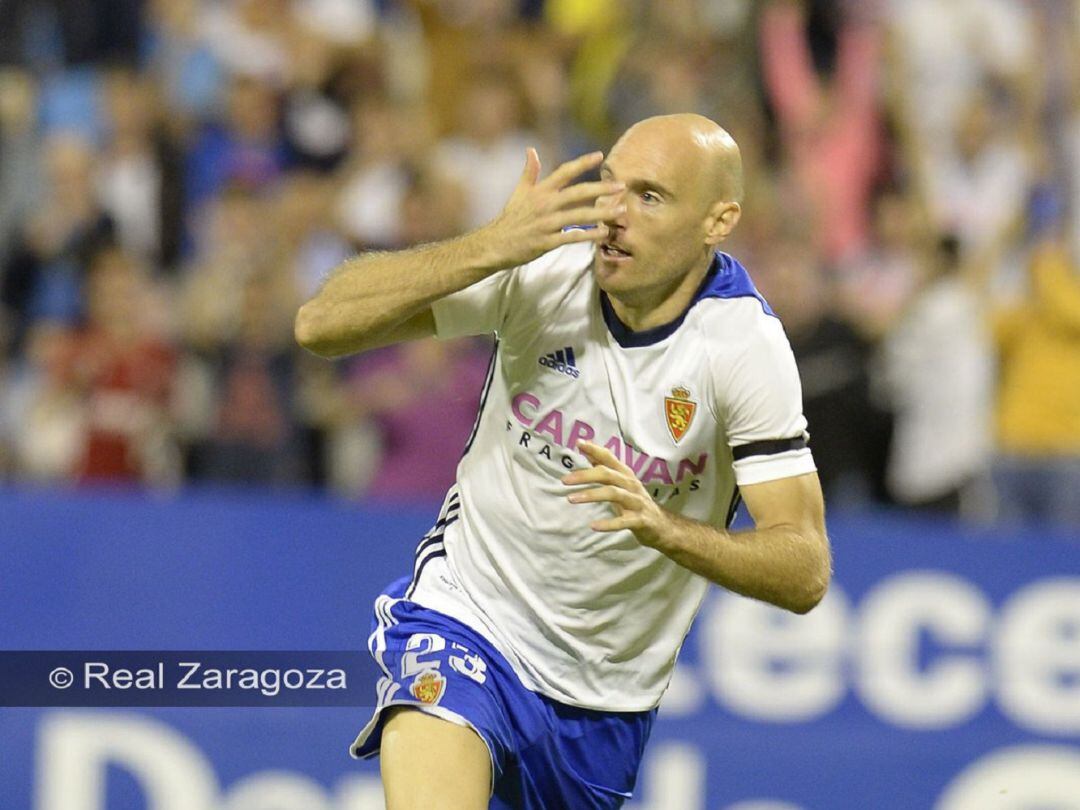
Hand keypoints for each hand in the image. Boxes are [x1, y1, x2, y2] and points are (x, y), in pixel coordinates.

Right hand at [480, 150, 624, 268]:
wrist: (495, 244)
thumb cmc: (510, 218)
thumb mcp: (519, 192)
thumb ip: (529, 172)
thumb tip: (531, 149)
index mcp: (540, 191)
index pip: (564, 172)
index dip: (582, 163)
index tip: (600, 156)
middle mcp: (545, 204)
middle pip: (578, 193)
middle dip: (601, 189)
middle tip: (621, 186)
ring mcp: (546, 223)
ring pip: (579, 216)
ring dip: (601, 213)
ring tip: (620, 211)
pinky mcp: (546, 242)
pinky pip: (572, 237)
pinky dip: (588, 235)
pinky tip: (603, 233)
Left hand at [561, 441, 669, 547]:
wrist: (662, 526)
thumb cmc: (635, 502)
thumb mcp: (620, 483)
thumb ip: (604, 466)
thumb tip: (587, 448)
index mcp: (625, 474)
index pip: (609, 458)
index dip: (595, 449)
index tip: (578, 443)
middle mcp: (631, 485)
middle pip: (607, 474)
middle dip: (585, 475)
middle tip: (564, 480)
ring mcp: (637, 502)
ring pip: (614, 493)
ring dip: (591, 495)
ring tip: (571, 499)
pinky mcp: (640, 520)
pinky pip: (623, 521)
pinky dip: (608, 524)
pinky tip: (593, 526)